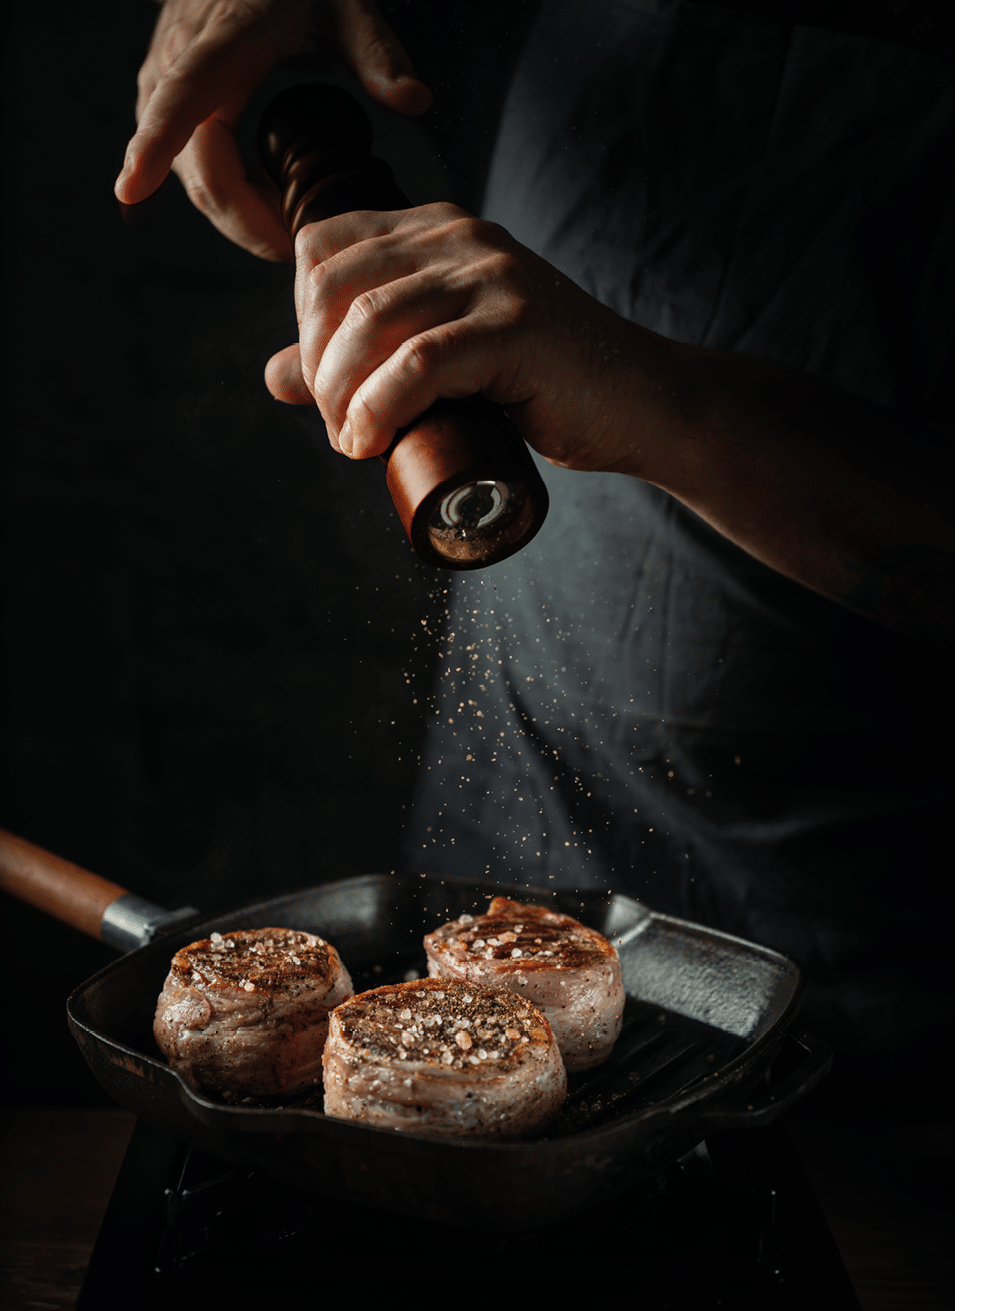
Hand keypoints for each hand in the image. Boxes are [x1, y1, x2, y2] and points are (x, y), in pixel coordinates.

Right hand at [114, 0, 431, 260]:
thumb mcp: (345, 5)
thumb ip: (378, 54)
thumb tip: (414, 101)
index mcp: (221, 40)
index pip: (181, 99)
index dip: (154, 146)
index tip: (131, 187)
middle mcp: (178, 64)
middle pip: (196, 168)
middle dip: (245, 222)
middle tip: (299, 247)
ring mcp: (166, 86)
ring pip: (193, 178)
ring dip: (241, 214)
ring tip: (291, 222)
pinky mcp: (168, 103)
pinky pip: (193, 168)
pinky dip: (232, 195)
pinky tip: (269, 199)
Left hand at [264, 203, 950, 640]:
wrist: (640, 406)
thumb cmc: (542, 388)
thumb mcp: (442, 362)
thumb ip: (365, 358)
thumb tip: (275, 376)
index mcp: (437, 233)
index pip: (323, 250)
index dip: (302, 322)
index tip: (325, 387)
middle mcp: (460, 238)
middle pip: (333, 284)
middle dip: (316, 364)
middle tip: (339, 424)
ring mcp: (492, 276)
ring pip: (370, 323)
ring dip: (341, 393)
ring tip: (354, 441)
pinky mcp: (516, 325)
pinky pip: (420, 361)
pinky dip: (380, 408)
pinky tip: (371, 441)